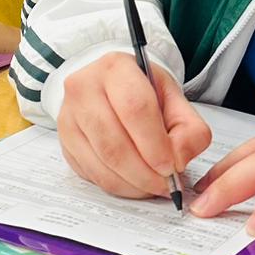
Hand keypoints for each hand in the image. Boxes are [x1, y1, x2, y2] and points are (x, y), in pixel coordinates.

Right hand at [58, 52, 211, 199]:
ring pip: (102, 162)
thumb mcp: (174, 99)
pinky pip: (92, 173)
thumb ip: (189, 129)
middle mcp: (84, 88)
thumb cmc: (141, 92)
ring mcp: (69, 116)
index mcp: (115, 68)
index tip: (171, 166)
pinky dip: (118, 186)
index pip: (135, 108)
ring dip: (133, 183)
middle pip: (114, 142)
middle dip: (145, 172)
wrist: (109, 88)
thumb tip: (178, 160)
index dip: (155, 144)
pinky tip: (134, 183)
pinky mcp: (65, 141)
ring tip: (153, 185)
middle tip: (165, 184)